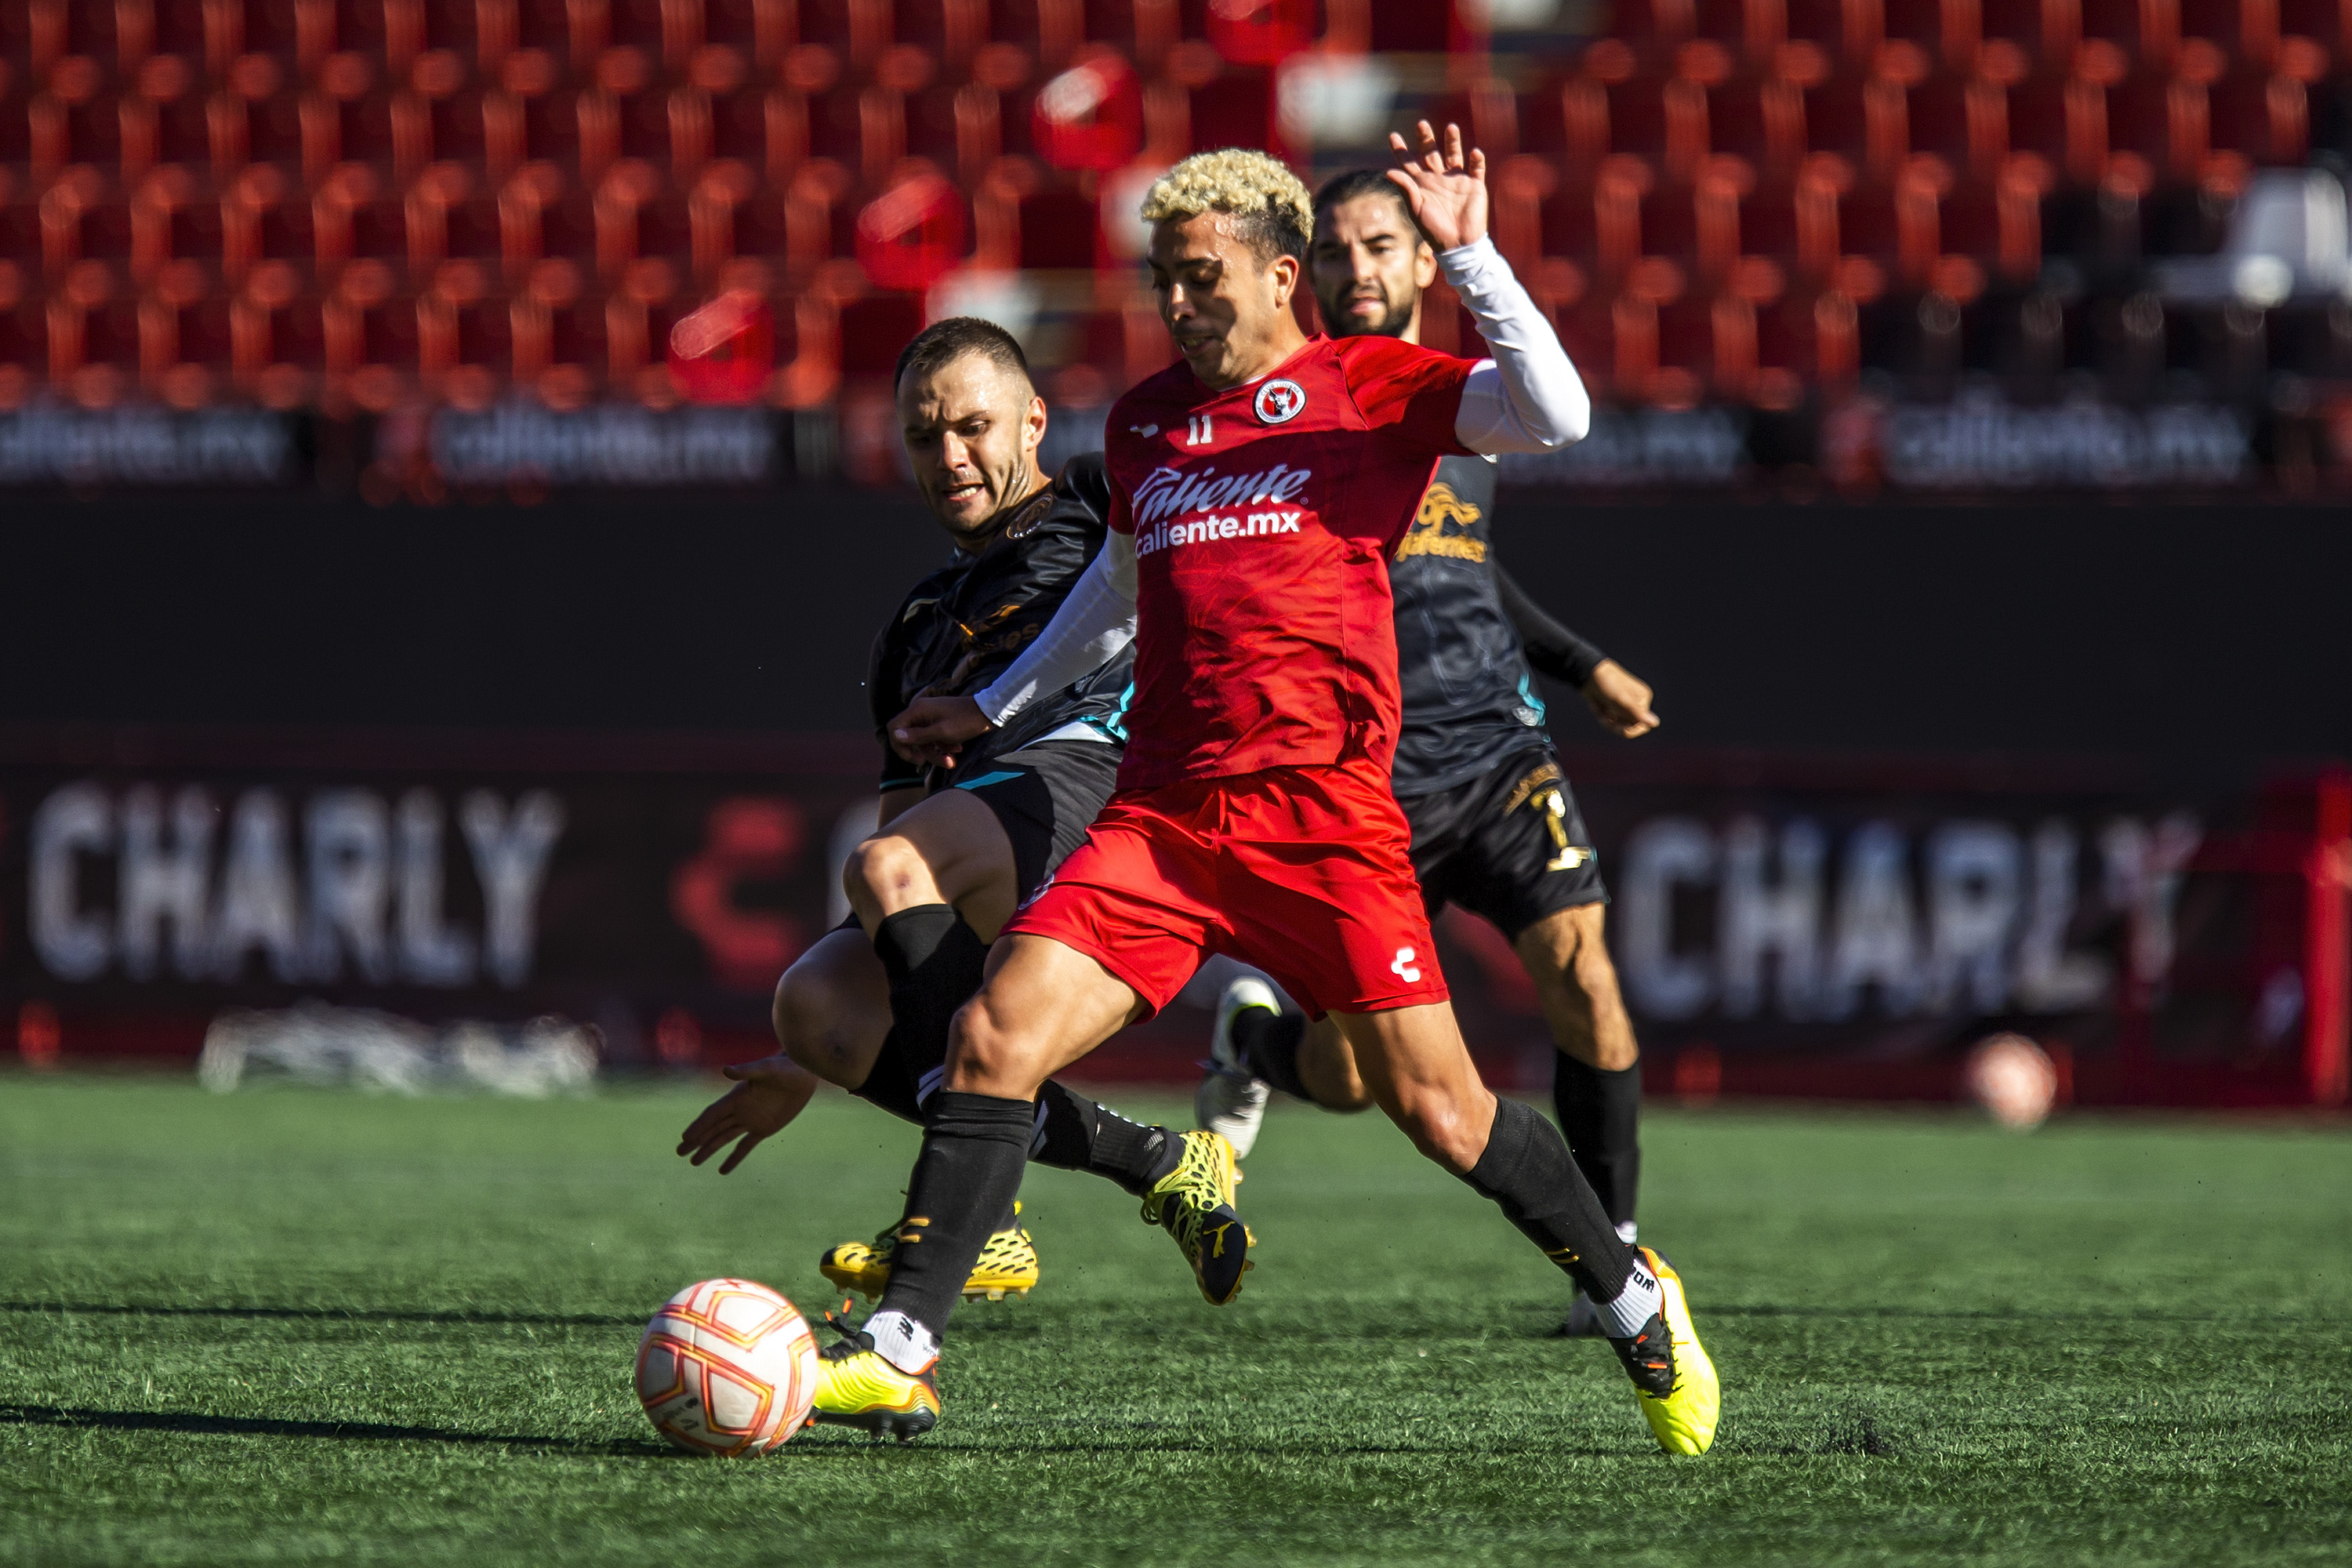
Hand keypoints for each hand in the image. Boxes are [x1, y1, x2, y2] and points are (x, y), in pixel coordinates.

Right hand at [674, 1053, 820, 1174]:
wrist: (803, 1073)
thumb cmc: (785, 1066)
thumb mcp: (767, 1069)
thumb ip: (746, 1071)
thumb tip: (725, 1069)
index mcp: (736, 1097)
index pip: (712, 1115)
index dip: (699, 1126)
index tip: (685, 1138)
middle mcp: (740, 1110)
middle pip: (713, 1128)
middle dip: (696, 1141)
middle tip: (679, 1152)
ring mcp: (751, 1120)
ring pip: (724, 1138)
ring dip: (709, 1149)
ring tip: (693, 1162)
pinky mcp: (764, 1129)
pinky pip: (745, 1146)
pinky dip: (734, 1158)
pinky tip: (722, 1170)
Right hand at [889, 694, 991, 767]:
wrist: (988, 713)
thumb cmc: (965, 721)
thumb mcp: (941, 732)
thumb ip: (917, 736)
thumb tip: (895, 735)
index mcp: (917, 710)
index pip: (895, 728)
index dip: (900, 746)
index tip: (914, 759)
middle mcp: (921, 712)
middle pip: (910, 738)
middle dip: (924, 753)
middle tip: (931, 764)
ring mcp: (931, 717)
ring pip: (925, 741)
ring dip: (937, 753)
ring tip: (952, 762)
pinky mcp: (940, 722)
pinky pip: (935, 738)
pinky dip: (943, 746)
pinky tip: (957, 749)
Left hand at [1386, 121, 1488, 252]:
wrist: (1458, 244)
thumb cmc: (1434, 229)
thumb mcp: (1416, 209)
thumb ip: (1406, 188)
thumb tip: (1388, 171)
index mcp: (1421, 184)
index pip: (1409, 163)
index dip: (1401, 150)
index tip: (1393, 135)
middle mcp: (1438, 178)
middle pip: (1431, 153)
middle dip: (1426, 139)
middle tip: (1421, 124)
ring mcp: (1457, 180)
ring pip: (1454, 154)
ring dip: (1453, 142)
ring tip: (1451, 127)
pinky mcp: (1474, 185)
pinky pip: (1477, 168)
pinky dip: (1477, 160)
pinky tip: (1474, 153)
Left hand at [1579, 659, 1658, 738]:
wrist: (1587, 673)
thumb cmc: (1607, 684)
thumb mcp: (1622, 700)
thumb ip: (1637, 713)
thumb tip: (1655, 723)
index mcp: (1643, 699)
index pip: (1644, 725)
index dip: (1632, 730)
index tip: (1621, 730)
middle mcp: (1636, 703)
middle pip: (1629, 727)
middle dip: (1615, 725)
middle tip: (1604, 717)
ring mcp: (1624, 705)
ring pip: (1617, 725)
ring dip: (1605, 720)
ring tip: (1597, 708)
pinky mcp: (1612, 706)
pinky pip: (1609, 720)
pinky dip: (1601, 715)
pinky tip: (1595, 705)